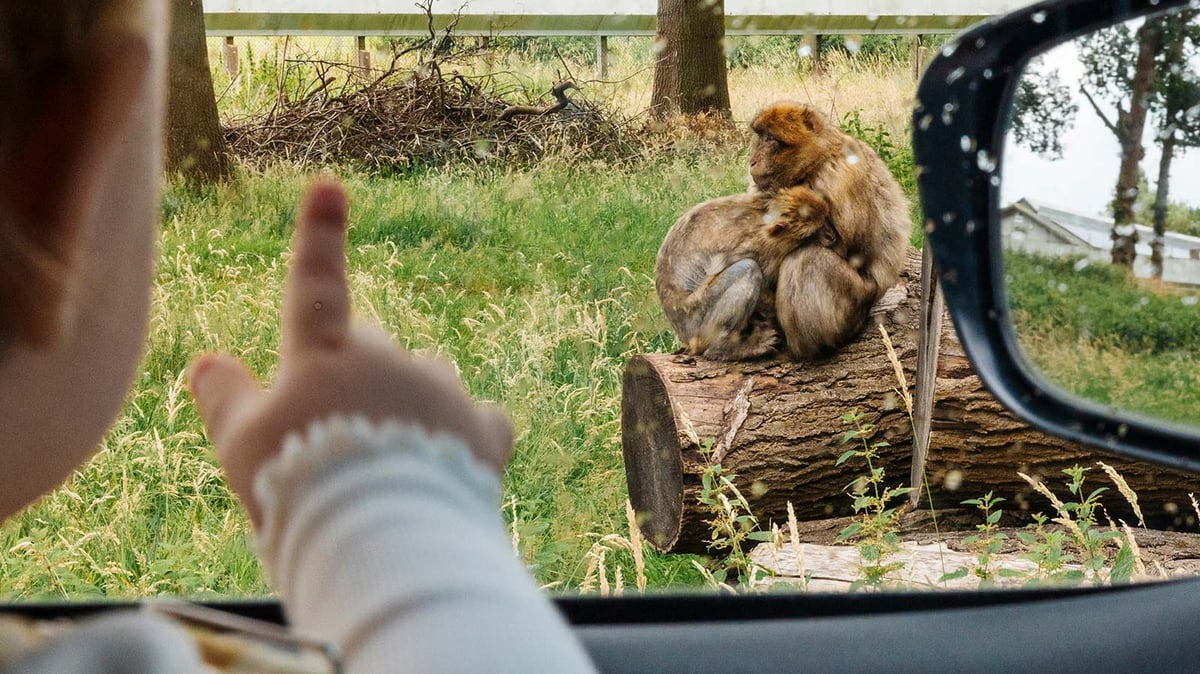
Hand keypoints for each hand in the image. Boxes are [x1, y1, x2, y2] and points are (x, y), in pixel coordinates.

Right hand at [187, 180, 512, 525]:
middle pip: (371, 351)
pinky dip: (462, 438)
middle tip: (333, 447)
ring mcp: (442, 390)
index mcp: (325, 354)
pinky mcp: (484, 429)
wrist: (382, 541)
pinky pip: (478, 421)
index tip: (331, 186)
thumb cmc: (299, 488)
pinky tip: (447, 469)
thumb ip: (226, 400)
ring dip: (408, 409)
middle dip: (356, 382)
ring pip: (425, 381)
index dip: (320, 235)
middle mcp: (390, 358)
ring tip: (386, 470)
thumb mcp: (243, 447)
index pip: (316, 283)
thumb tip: (206, 361)